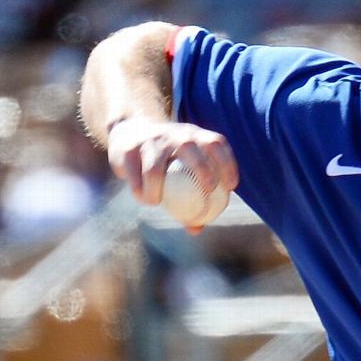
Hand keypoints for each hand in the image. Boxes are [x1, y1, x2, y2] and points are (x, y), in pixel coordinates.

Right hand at [107, 118, 239, 212]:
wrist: (130, 131)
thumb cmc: (165, 159)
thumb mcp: (181, 169)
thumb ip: (191, 196)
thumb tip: (197, 229)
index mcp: (194, 136)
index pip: (215, 143)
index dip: (227, 164)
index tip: (231, 187)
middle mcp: (174, 135)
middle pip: (190, 147)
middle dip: (202, 169)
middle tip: (206, 191)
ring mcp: (151, 140)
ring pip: (154, 168)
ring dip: (154, 190)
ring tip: (155, 202)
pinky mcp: (129, 149)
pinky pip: (135, 174)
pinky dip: (139, 190)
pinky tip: (143, 197)